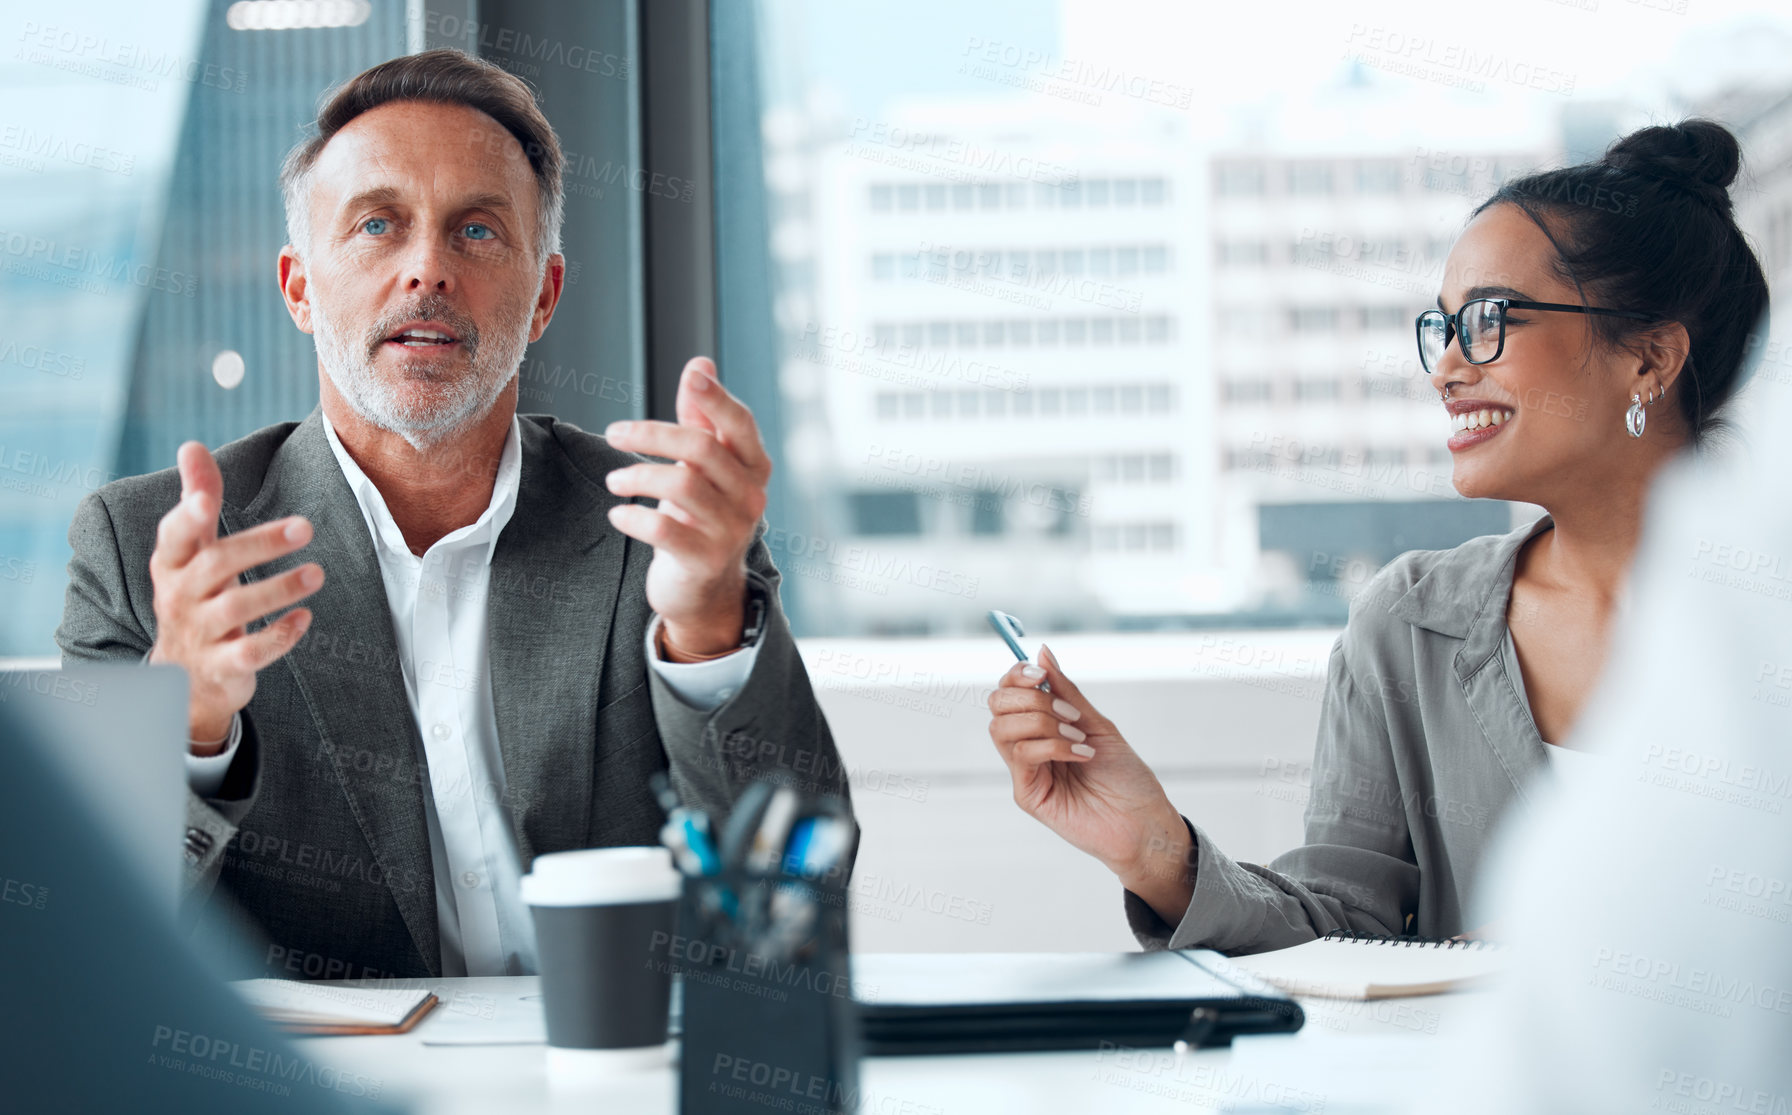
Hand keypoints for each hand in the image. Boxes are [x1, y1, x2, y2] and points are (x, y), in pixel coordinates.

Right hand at [146, 441, 322, 751]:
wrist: (182, 677)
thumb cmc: (194, 597)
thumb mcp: (191, 552)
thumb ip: (197, 500)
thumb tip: (191, 446)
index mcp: (172, 564)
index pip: (174, 536)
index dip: (187, 516)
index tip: (204, 499)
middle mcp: (180, 597)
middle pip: (217, 566)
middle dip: (259, 545)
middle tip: (304, 527)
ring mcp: (200, 634)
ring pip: (237, 609)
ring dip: (279, 588)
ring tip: (316, 573)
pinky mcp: (223, 666)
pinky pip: (251, 652)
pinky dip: (279, 635)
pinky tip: (305, 618)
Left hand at [603, 357, 770, 658]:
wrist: (705, 586)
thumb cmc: (701, 514)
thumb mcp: (706, 467)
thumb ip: (702, 417)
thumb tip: (701, 362)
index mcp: (753, 467)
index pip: (740, 424)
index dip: (717, 397)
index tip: (692, 375)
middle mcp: (750, 496)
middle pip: (702, 449)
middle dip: (651, 434)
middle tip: (614, 433)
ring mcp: (731, 530)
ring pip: (682, 486)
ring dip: (637, 477)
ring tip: (614, 480)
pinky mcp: (706, 560)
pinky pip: (664, 530)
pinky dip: (634, 517)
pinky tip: (618, 515)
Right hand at [988, 645, 1195, 922]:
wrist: (1144, 822)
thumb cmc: (1126, 777)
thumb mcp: (1097, 724)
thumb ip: (1066, 691)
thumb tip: (1042, 652)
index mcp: (1042, 728)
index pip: (1009, 692)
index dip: (1016, 675)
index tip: (1039, 671)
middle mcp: (1028, 747)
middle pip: (997, 705)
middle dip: (1030, 697)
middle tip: (1067, 710)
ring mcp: (1025, 772)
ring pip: (1002, 728)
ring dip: (1043, 721)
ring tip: (1079, 736)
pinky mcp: (1028, 795)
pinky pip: (1023, 755)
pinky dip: (1053, 745)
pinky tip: (1082, 753)